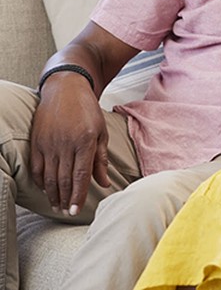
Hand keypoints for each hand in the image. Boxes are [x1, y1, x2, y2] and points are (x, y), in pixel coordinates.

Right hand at [29, 74, 109, 215]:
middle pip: (64, 179)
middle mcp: (66, 143)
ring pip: (49, 176)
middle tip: (67, 212)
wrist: (66, 89)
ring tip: (57, 205)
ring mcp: (49, 143)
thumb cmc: (88, 110)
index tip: (76, 211)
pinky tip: (46, 189)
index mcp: (85, 141)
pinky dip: (41, 181)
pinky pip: (37, 167)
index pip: (80, 175)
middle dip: (65, 199)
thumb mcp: (101, 131)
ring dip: (53, 194)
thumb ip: (100, 159)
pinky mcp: (37, 141)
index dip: (78, 195)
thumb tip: (103, 183)